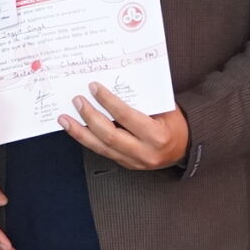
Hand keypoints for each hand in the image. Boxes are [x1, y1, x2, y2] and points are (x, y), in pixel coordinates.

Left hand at [58, 82, 189, 171]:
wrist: (185, 147)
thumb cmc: (175, 122)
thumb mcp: (165, 108)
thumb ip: (142, 101)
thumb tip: (113, 85)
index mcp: (156, 136)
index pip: (126, 117)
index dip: (108, 101)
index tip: (94, 87)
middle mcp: (143, 152)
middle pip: (109, 135)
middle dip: (89, 117)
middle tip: (77, 100)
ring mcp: (133, 161)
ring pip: (100, 148)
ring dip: (79, 132)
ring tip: (64, 119)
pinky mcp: (125, 164)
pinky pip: (102, 151)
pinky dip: (87, 139)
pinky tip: (75, 129)